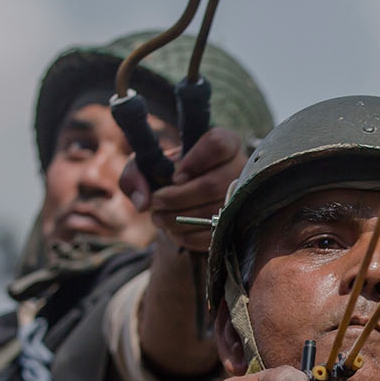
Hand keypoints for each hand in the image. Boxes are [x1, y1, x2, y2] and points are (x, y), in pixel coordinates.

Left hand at [120, 127, 245, 252]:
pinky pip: (216, 234)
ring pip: (213, 211)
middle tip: (157, 202)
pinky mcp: (239, 224)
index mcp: (224, 144)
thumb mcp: (148, 165)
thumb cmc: (169, 175)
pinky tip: (176, 232)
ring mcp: (244, 198)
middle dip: (177, 198)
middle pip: (212, 185)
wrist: (187, 201)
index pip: (217, 144)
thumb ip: (135, 173)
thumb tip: (144, 202)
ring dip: (180, 219)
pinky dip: (190, 237)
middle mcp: (240, 168)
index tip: (175, 176)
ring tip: (159, 219)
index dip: (195, 160)